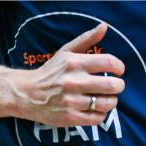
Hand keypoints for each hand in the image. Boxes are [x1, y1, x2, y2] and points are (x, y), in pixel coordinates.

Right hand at [11, 22, 125, 126]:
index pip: (109, 62)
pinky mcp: (70, 117)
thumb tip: (104, 27)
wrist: (26, 94)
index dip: (119, 67)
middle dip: (118, 86)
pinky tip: (96, 110)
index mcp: (75, 63)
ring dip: (111, 101)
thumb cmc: (49, 72)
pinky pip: (97, 119)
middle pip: (112, 85)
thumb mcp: (65, 52)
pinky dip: (101, 115)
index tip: (118, 71)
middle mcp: (74, 82)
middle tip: (115, 86)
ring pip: (107, 103)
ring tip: (106, 99)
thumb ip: (86, 40)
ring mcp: (72, 101)